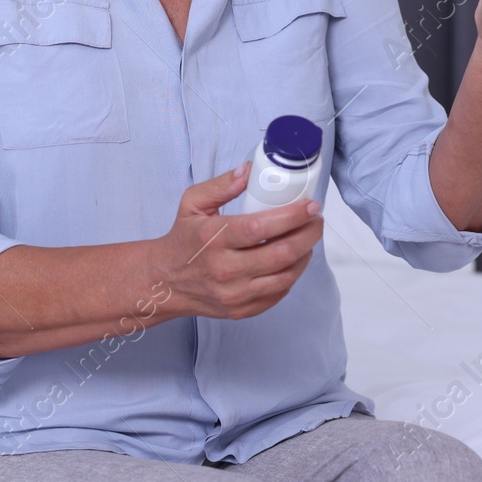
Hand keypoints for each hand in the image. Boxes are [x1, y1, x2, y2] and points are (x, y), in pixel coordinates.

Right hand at [151, 162, 324, 320]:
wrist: (165, 282)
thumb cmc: (183, 239)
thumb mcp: (193, 204)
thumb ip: (221, 185)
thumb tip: (250, 170)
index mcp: (214, 239)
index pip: (261, 228)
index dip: (292, 216)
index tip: (310, 206)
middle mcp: (225, 270)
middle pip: (282, 253)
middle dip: (309, 234)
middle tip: (316, 220)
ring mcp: (234, 294)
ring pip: (286, 276)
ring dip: (305, 254)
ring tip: (308, 237)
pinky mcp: (241, 311)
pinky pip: (279, 293)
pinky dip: (292, 274)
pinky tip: (294, 259)